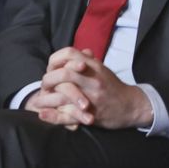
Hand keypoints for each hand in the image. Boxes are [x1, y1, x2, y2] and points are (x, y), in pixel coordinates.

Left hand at [36, 48, 153, 129]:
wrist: (131, 106)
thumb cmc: (113, 87)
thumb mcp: (102, 70)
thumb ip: (89, 61)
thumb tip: (81, 51)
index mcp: (93, 66)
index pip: (69, 53)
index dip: (56, 59)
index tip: (51, 68)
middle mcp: (93, 79)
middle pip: (64, 73)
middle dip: (48, 79)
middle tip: (44, 86)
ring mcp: (92, 97)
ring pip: (64, 93)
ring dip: (46, 98)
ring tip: (37, 101)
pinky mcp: (91, 114)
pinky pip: (69, 114)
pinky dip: (53, 116)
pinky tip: (42, 114)